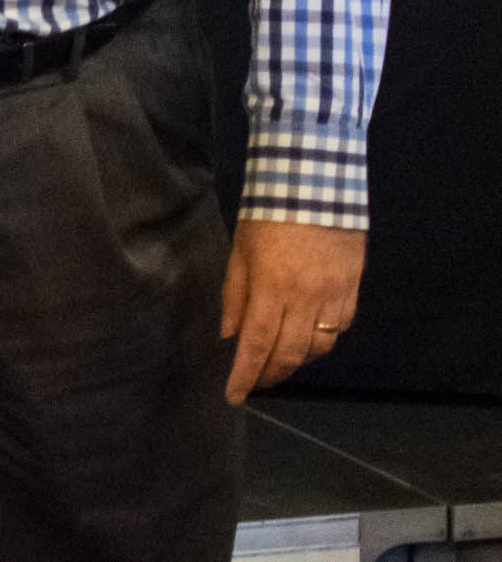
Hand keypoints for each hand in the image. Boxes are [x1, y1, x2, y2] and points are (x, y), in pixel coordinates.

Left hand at [221, 217, 363, 403]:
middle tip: (257, 383)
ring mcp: (333, 298)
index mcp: (271, 289)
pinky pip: (339, 329)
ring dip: (297, 361)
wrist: (316, 188)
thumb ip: (235, 295)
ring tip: (280, 363)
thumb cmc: (267, 216)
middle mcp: (304, 300)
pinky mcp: (353, 291)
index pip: (256, 344)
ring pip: (318, 348)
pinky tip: (310, 339)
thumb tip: (230, 335)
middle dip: (271, 374)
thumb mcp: (240, 251)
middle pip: (289, 353)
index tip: (234, 396)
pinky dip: (323, 341)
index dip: (245, 374)